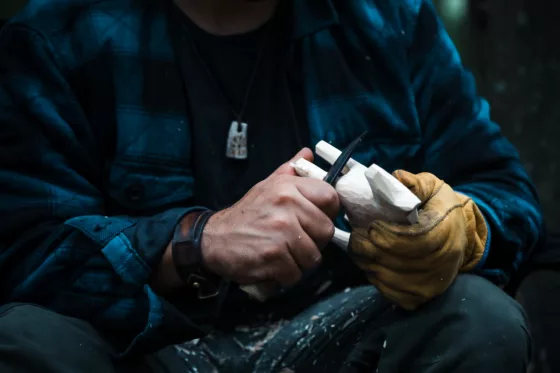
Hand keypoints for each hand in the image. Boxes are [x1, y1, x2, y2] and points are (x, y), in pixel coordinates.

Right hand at [201, 148, 339, 286]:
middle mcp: (287, 206)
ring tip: (283, 253)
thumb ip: (289, 170)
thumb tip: (308, 154)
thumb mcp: (266, 186)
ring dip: (300, 261)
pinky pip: (296, 274)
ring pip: (314, 256)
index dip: (328, 212)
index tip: (316, 219)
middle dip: (314, 241)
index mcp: (288, 187)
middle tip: (296, 241)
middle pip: (326, 231)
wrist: (214, 238)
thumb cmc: (245, 214)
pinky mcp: (274, 256)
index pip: (331, 197)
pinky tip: (273, 265)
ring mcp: (281, 232)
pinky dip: (286, 275)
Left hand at [349, 170, 487, 309]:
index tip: (370, 225)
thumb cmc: (440, 207)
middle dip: (368, 248)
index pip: (410, 241)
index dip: (384, 235)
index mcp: (444, 233)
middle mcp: (441, 263)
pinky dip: (374, 279)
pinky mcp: (421, 297)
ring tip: (359, 248)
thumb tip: (396, 177)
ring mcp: (431, 284)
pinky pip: (389, 292)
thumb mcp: (433, 187)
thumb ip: (414, 183)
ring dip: (367, 263)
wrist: (460, 235)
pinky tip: (371, 264)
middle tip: (355, 236)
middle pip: (395, 261)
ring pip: (388, 278)